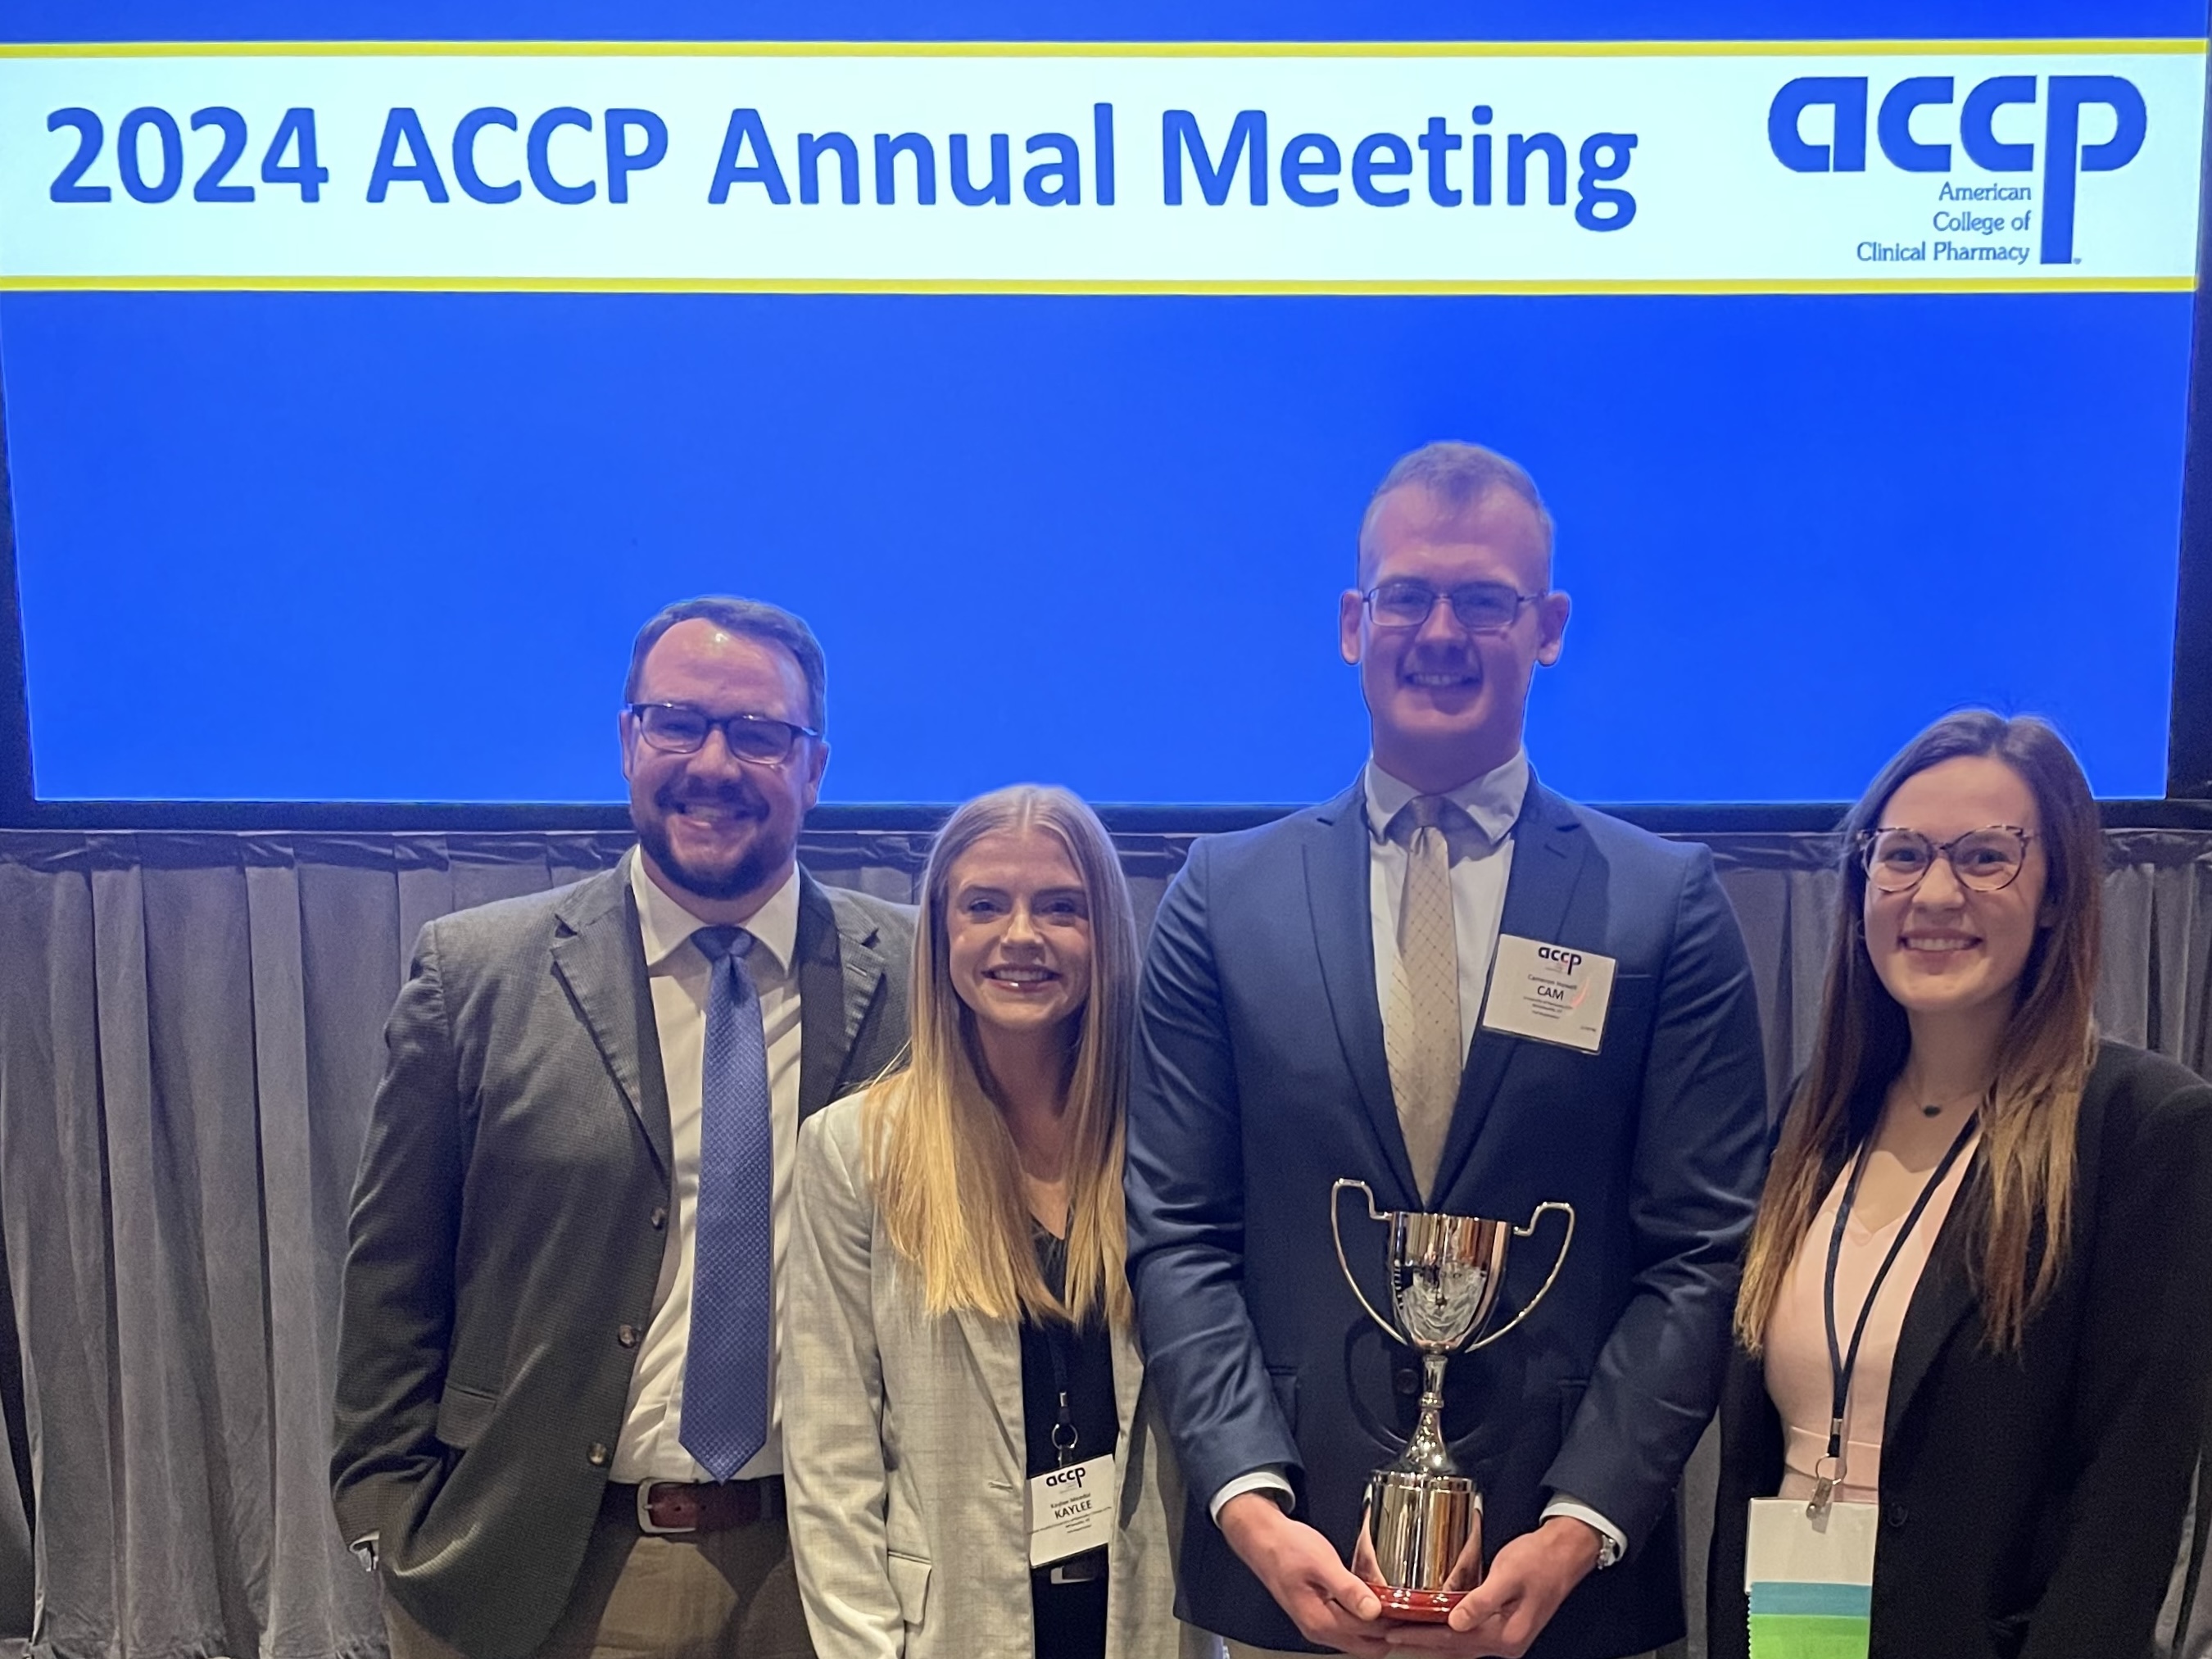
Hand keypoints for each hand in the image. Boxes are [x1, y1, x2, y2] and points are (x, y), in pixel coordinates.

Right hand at [1218, 1492, 1392, 1657]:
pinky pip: (1351, 1626)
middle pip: (1368, 1644)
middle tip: (1408, 1605)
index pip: (1369, 1634)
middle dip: (1390, 1628)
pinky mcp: (1320, 1615)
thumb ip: (1348, 1588)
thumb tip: (1373, 1610)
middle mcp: (1319, 1630)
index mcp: (1320, 1621)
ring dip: (1379, 1624)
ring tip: (1395, 1601)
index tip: (1410, 1606)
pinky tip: (1375, 1598)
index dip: (1393, 1621)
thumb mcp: (1321, 1562)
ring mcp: (1319, 1624)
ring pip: (1360, 1638)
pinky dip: (1366, 1617)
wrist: (1263, 1539)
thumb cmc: (1287, 1547)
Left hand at [1384, 1517, 1601, 1655]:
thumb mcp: (1508, 1576)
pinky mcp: (1504, 1623)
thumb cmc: (1539, 1560)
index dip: (1422, 1637)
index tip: (1395, 1632)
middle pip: (1454, 1647)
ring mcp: (1506, 1635)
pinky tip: (1435, 1625)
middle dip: (1421, 1642)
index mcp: (1506, 1635)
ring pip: (1461, 1643)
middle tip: (1390, 1636)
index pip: (1454, 1640)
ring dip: (1433, 1639)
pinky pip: (1470, 1634)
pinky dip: (1449, 1632)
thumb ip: (1482, 1601)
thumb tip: (1456, 1623)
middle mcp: (1506, 1642)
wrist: (1566, 1553)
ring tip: (1405, 1633)